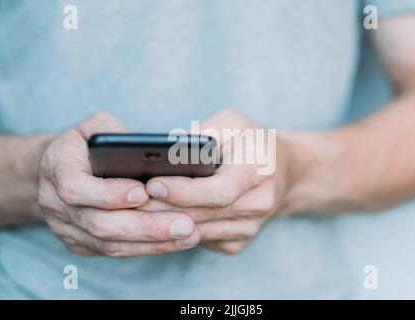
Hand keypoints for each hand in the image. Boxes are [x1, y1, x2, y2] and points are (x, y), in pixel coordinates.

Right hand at [38, 112, 199, 256]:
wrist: (59, 169)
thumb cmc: (86, 144)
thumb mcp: (96, 126)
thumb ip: (116, 133)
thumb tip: (151, 150)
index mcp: (56, 167)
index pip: (76, 188)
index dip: (109, 194)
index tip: (144, 192)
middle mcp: (54, 203)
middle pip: (100, 224)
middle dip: (146, 226)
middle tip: (185, 224)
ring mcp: (65, 228)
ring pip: (110, 244)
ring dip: (153, 242)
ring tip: (189, 235)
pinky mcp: (81, 243)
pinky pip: (115, 251)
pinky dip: (147, 248)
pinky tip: (176, 241)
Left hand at [140, 109, 290, 253]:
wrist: (285, 172)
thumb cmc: (251, 141)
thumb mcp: (233, 122)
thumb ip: (204, 133)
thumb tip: (166, 152)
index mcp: (259, 169)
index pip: (220, 190)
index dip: (184, 191)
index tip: (152, 184)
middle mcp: (259, 203)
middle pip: (203, 214)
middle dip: (162, 208)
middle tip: (129, 199)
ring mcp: (251, 227)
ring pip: (198, 232)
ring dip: (164, 223)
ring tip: (134, 209)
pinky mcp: (239, 242)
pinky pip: (201, 240)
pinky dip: (177, 231)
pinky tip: (158, 219)